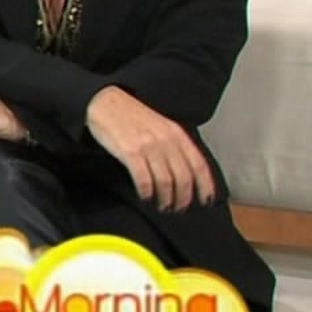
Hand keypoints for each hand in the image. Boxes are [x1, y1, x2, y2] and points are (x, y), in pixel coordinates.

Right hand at [85, 86, 214, 211]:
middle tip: (179, 208)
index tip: (206, 200)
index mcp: (177, 133)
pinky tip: (145, 196)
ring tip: (163, 206)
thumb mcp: (161, 125)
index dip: (205, 185)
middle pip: (183, 177)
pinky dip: (147, 191)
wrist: (105, 102)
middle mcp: (166, 140)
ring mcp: (148, 146)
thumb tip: (186, 171)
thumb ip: (175, 144)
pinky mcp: (129, 152)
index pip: (199, 164)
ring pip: (165, 181)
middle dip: (183, 198)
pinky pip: (143, 178)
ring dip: (166, 198)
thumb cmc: (132, 116)